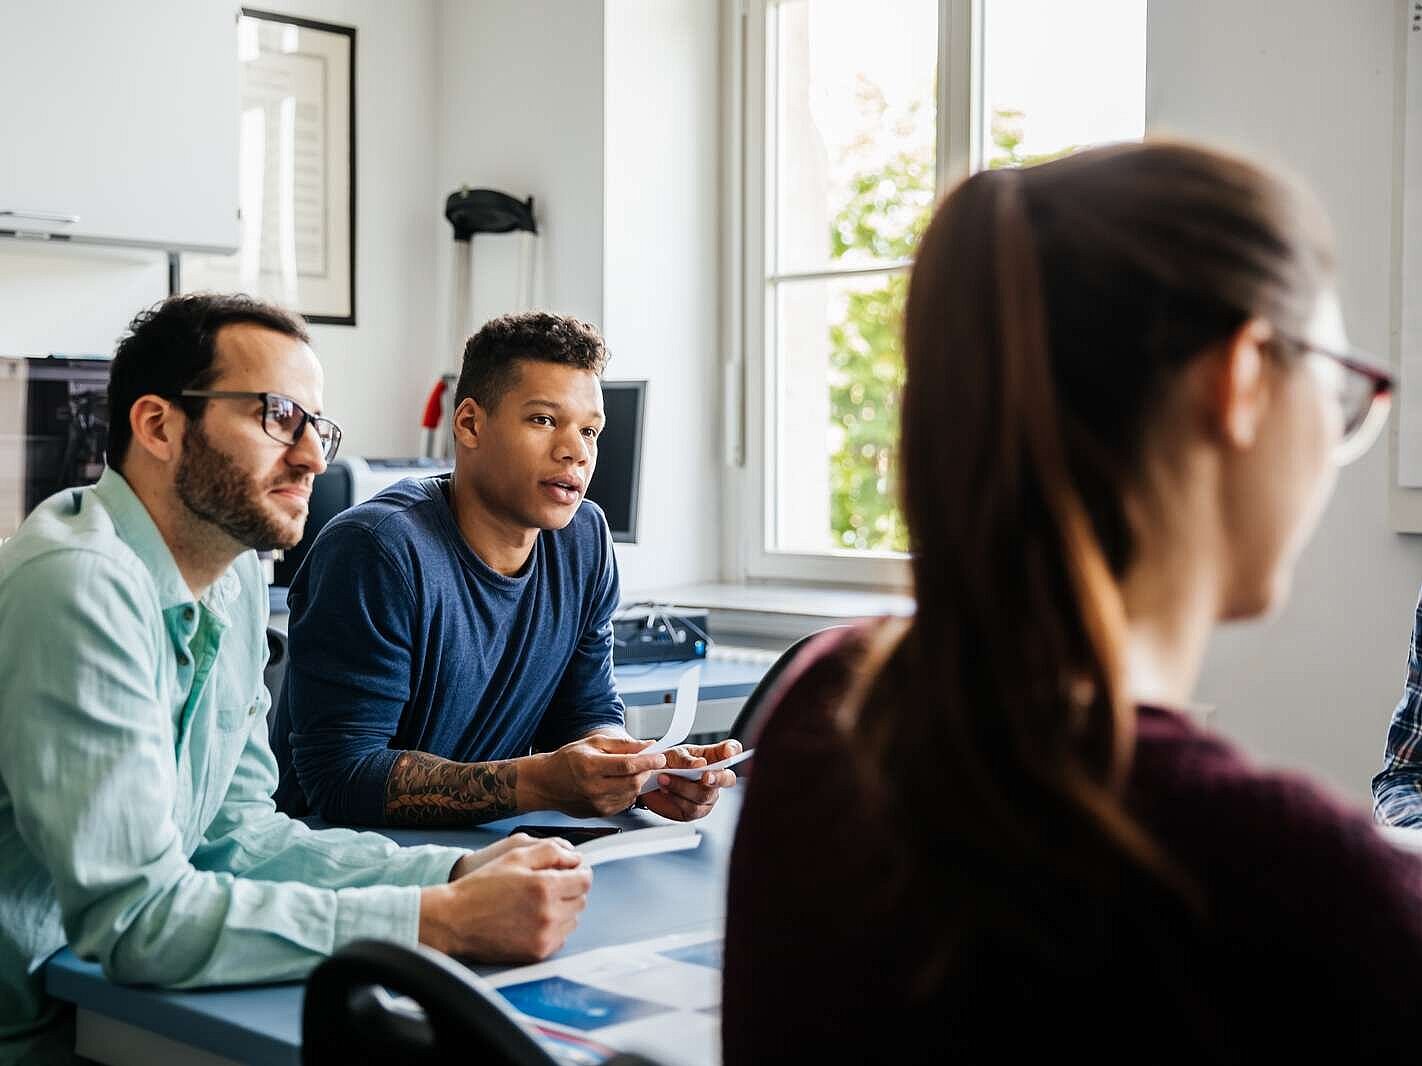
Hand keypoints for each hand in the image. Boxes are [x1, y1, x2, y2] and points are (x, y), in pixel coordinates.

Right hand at [420, 837, 590, 961]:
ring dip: (564, 910)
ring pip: (573, 920)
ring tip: (538, 904)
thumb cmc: (482, 886)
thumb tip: (576, 859)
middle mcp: (549, 913)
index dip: (579, 873)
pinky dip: (554, 929)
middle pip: (581, 900)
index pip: (585, 880)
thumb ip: (550, 852)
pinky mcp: (537, 953)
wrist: (455, 921)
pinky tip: (533, 920)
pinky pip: (560, 938)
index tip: (569, 872)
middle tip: (549, 886)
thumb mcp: (514, 856)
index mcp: (545, 886)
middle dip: (571, 890)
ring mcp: (544, 936)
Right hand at [524, 734, 665, 816]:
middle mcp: (593, 788)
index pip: (627, 765)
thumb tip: (647, 746)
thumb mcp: (594, 743)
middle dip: (646, 771)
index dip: (647, 761)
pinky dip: (629, 792)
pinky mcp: (600, 813)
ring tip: (634, 771)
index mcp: (590, 767)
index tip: (659, 757)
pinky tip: (622, 782)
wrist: (547, 783)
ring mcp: (597, 804)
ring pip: (632, 794)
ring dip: (639, 781)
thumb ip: (622, 744)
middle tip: (649, 762)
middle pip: (633, 782)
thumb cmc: (567, 760)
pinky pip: (625, 803)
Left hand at [639, 739, 739, 821]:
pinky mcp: (696, 811)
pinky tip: (666, 790)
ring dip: (683, 787)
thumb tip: (700, 764)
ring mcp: (708, 796)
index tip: (728, 752)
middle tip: (706, 776)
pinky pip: (692, 808)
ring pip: (704, 795)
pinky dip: (676, 798)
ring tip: (664, 779)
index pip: (731, 751)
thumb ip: (686, 759)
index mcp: (713, 756)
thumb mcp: (673, 754)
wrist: (648, 781)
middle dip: (718, 778)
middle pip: (728, 779)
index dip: (733, 751)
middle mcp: (715, 777)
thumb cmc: (666, 764)